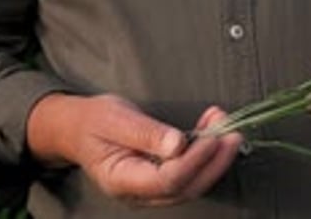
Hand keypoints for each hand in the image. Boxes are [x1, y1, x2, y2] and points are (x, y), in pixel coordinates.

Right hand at [27, 92, 240, 205]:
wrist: (78, 128)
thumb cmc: (93, 121)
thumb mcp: (114, 118)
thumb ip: (144, 132)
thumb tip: (178, 143)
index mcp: (121, 180)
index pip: (167, 179)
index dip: (194, 159)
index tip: (213, 134)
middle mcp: (139, 193)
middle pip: (185, 187)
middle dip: (213, 161)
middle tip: (232, 131)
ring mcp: (149, 190)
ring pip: (190, 184)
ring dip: (213, 158)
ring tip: (225, 126)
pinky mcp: (158, 180)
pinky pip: (186, 174)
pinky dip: (204, 155)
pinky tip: (212, 132)